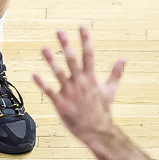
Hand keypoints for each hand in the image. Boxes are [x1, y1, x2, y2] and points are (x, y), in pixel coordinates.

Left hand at [32, 25, 125, 145]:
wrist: (97, 132)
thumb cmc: (102, 110)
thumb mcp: (110, 90)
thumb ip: (116, 73)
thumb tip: (124, 58)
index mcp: (91, 78)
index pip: (89, 55)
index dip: (85, 40)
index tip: (82, 26)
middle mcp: (80, 83)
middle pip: (73, 60)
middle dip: (66, 45)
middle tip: (60, 31)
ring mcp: (70, 93)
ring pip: (59, 74)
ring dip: (51, 61)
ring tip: (43, 49)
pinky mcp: (61, 103)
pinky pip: (49, 91)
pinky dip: (41, 83)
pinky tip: (34, 74)